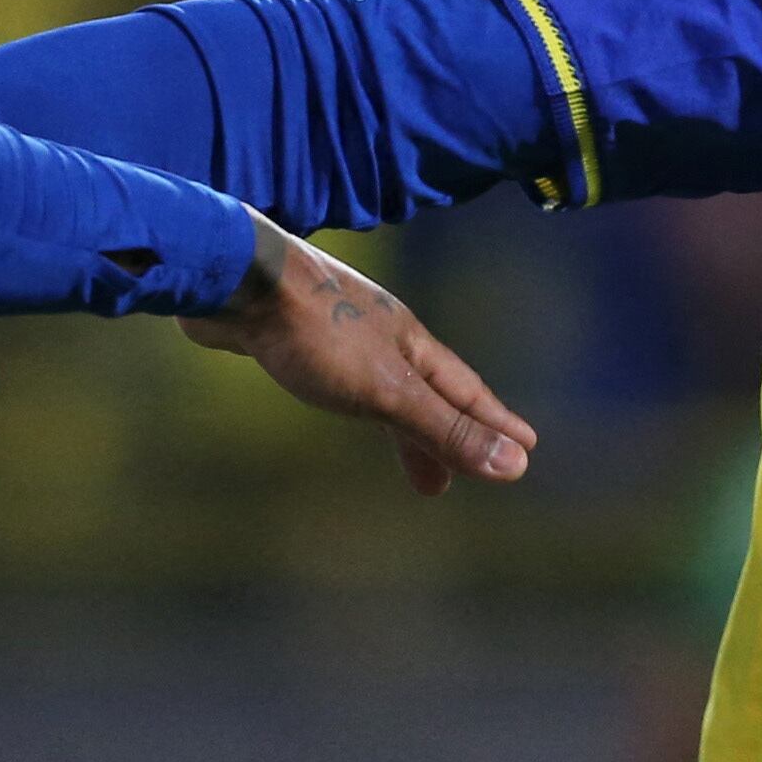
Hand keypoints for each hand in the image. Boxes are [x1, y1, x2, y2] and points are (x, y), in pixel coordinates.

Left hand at [183, 214, 537, 494]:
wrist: (236, 280)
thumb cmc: (313, 334)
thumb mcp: (389, 392)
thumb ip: (446, 429)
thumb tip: (517, 465)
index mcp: (409, 344)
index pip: (465, 393)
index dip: (496, 424)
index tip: (526, 447)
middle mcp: (380, 334)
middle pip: (425, 393)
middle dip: (445, 437)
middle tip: (453, 481)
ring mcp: (337, 332)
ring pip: (383, 386)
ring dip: (399, 425)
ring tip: (404, 458)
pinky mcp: (294, 337)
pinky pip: (340, 378)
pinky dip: (357, 403)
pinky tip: (336, 401)